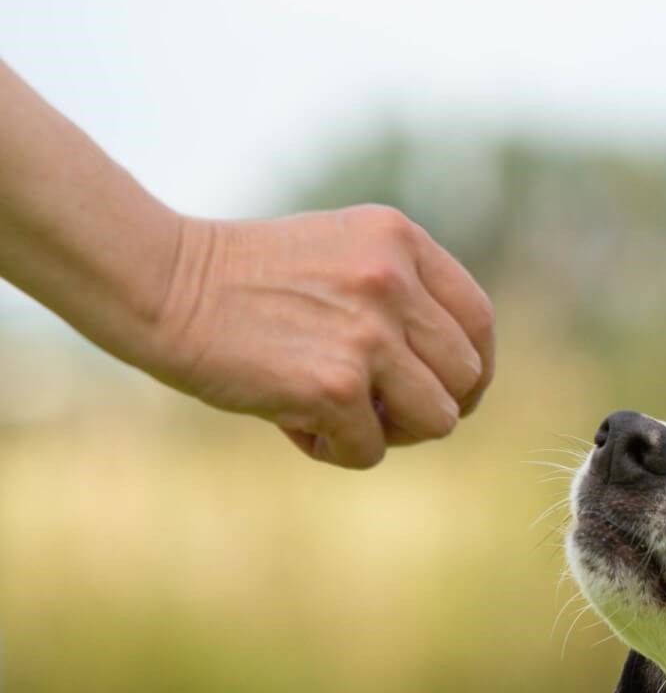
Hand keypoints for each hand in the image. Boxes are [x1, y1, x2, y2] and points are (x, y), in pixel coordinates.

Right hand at [144, 206, 494, 467]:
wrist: (160, 283)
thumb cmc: (247, 280)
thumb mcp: (343, 256)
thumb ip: (405, 296)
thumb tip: (461, 377)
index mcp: (401, 241)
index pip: (478, 321)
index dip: (470, 369)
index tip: (446, 391)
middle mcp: (394, 281)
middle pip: (465, 378)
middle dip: (430, 407)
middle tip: (381, 410)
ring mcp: (369, 334)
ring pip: (436, 421)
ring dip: (391, 433)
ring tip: (338, 415)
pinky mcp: (335, 386)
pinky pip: (372, 451)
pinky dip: (335, 450)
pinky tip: (292, 423)